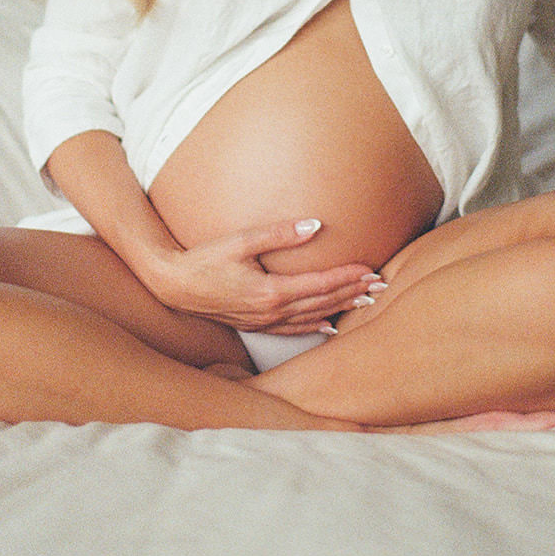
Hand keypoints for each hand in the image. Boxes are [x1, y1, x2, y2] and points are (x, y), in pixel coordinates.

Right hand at [144, 218, 379, 332]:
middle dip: (353, 292)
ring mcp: (264, 322)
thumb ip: (280, 233)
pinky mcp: (256, 325)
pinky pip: (293, 330)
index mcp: (270, 291)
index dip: (348, 276)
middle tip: (381, 284)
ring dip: (340, 309)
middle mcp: (271, 312)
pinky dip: (315, 327)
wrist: (173, 285)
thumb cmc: (205, 258)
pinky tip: (329, 327)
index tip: (371, 268)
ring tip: (366, 301)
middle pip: (322, 303)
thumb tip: (316, 225)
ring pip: (312, 318)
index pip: (320, 285)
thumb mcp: (241, 240)